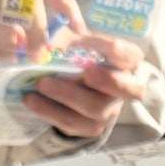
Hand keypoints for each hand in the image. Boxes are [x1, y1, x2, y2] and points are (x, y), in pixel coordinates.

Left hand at [24, 36, 144, 138]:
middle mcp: (122, 90)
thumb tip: (43, 43)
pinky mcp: (90, 127)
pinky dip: (50, 111)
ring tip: (41, 84)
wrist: (65, 83)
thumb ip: (62, 38)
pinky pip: (73, 123)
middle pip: (126, 90)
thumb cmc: (74, 55)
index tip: (111, 46)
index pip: (133, 57)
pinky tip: (32, 99)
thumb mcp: (70, 40)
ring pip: (95, 109)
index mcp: (123, 63)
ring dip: (67, 95)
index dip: (124, 53)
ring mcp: (108, 111)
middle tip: (87, 73)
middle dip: (108, 81)